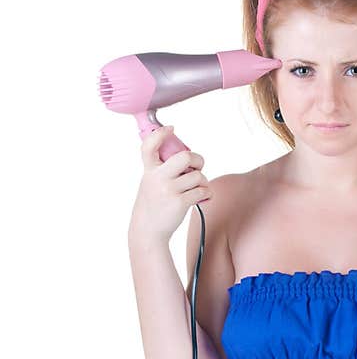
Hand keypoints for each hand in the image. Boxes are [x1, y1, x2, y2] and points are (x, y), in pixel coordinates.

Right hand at [128, 125, 211, 246]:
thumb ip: (163, 169)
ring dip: (202, 182)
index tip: (171, 128)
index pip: (149, 146)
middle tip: (197, 167)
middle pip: (185, 157)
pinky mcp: (180, 202)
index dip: (160, 134)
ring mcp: (168, 190)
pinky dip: (207, 194)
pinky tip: (202, 198)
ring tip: (196, 190)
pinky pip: (203, 191)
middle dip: (197, 160)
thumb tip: (189, 158)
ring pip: (198, 176)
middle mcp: (157, 178)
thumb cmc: (154, 204)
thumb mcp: (150, 183)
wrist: (148, 231)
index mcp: (149, 170)